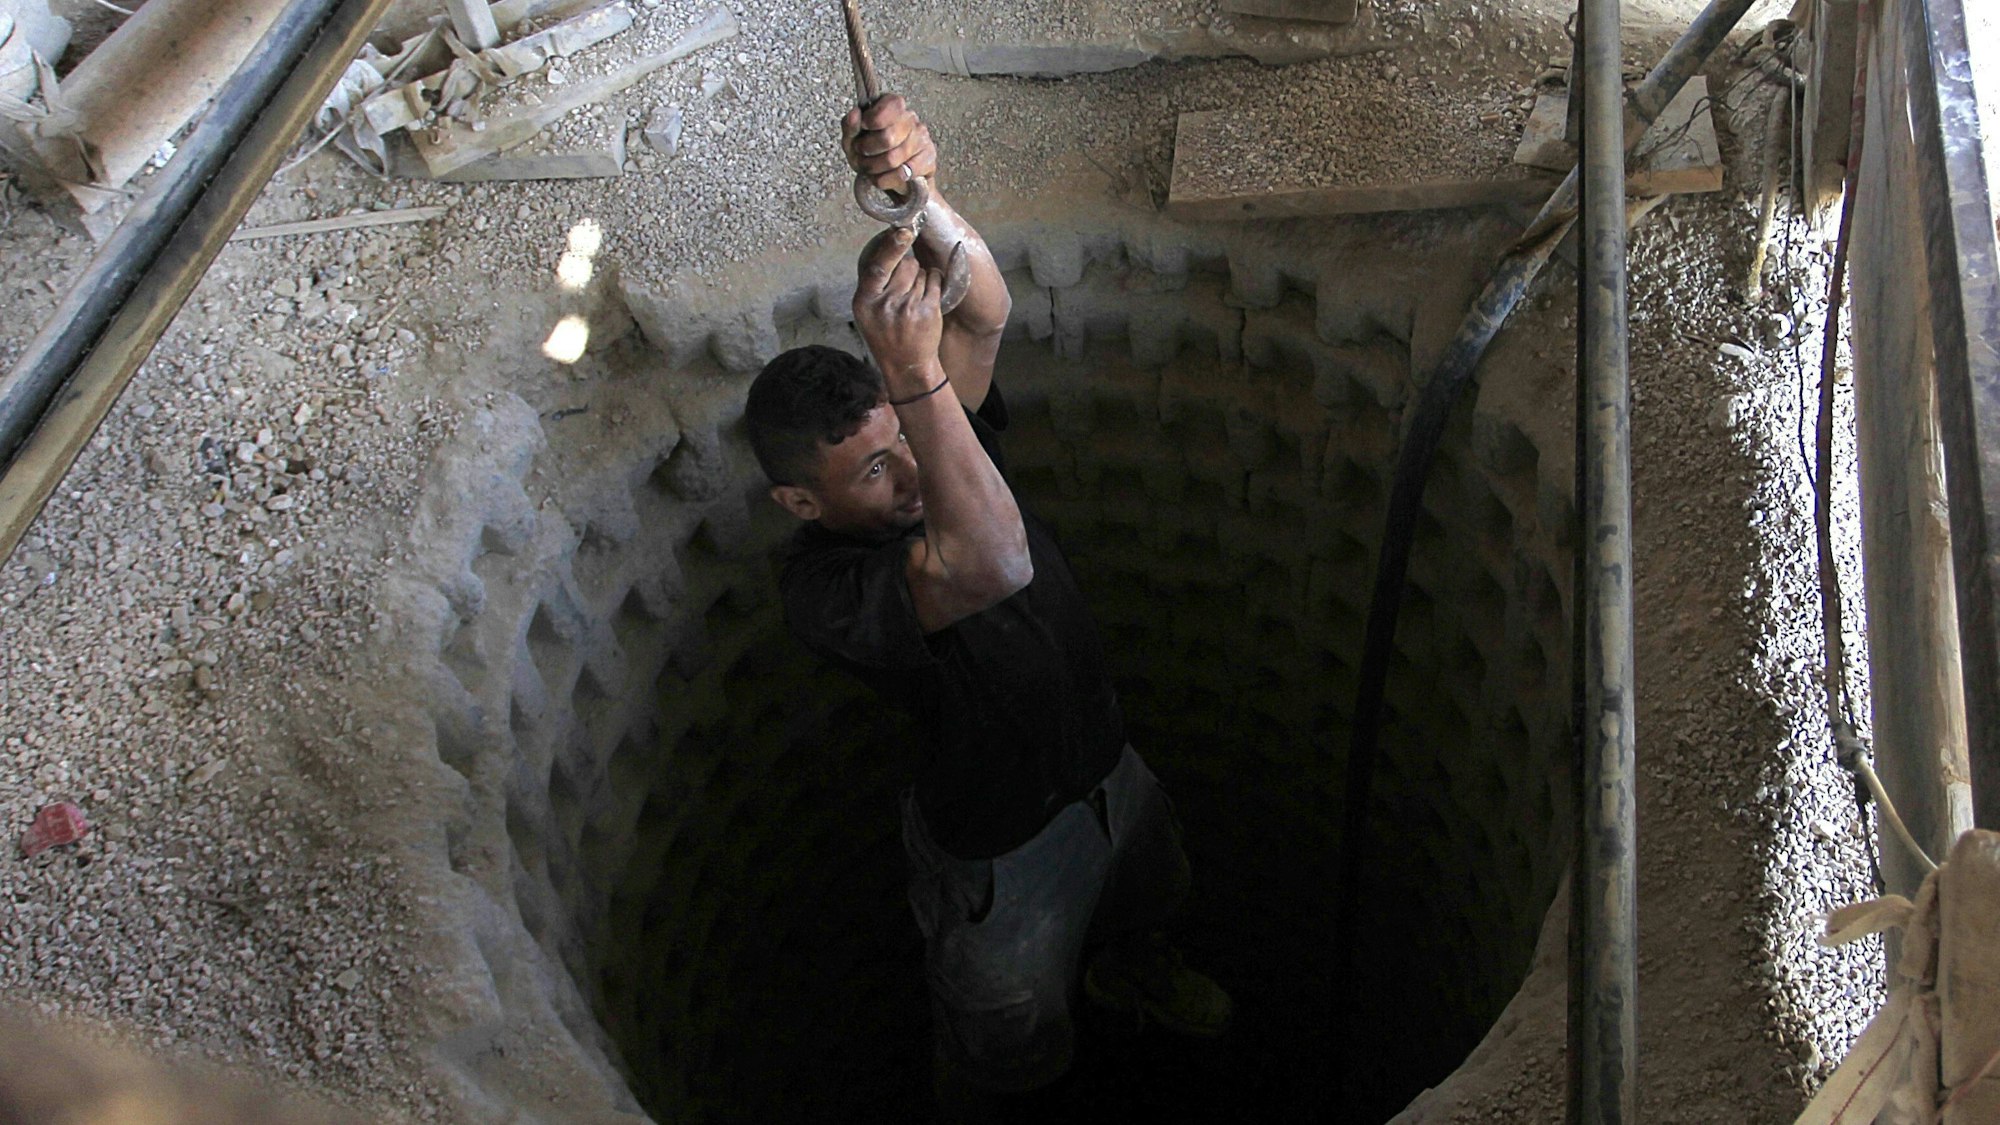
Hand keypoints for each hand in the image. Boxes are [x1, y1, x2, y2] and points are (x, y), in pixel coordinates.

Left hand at [842, 94, 937, 192]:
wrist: (892, 177)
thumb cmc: (872, 153)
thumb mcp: (853, 139)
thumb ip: (850, 126)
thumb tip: (855, 114)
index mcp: (893, 105)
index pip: (887, 108)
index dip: (870, 121)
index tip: (863, 129)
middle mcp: (911, 118)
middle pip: (887, 138)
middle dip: (867, 151)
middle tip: (861, 155)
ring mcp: (922, 139)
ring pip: (892, 159)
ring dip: (873, 168)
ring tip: (869, 168)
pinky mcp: (929, 160)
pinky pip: (903, 174)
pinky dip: (886, 180)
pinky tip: (882, 178)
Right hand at [852, 227, 942, 381]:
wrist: (906, 365)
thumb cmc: (885, 335)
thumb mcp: (867, 312)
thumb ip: (874, 284)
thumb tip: (890, 246)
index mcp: (865, 301)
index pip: (879, 266)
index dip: (892, 246)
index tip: (903, 230)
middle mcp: (886, 304)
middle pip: (905, 265)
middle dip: (909, 267)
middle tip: (906, 285)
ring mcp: (908, 309)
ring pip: (921, 272)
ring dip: (921, 278)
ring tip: (914, 298)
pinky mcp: (928, 312)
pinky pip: (934, 281)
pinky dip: (933, 282)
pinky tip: (927, 295)